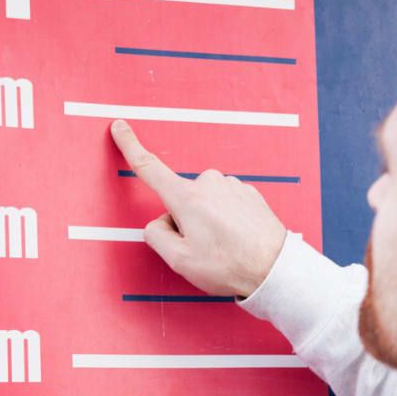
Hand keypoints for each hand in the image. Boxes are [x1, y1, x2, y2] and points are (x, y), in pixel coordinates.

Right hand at [110, 120, 286, 297]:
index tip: (120, 127)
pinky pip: (225, 205)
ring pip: (204, 203)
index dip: (131, 147)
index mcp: (187, 198)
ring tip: (226, 246)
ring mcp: (232, 186)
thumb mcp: (179, 260)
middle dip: (184, 222)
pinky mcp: (250, 193)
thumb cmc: (229, 265)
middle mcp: (210, 184)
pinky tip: (238, 239)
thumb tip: (160, 224)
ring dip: (208, 221)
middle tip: (204, 248)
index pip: (150, 168)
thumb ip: (156, 236)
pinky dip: (226, 220)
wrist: (275, 268)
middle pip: (180, 199)